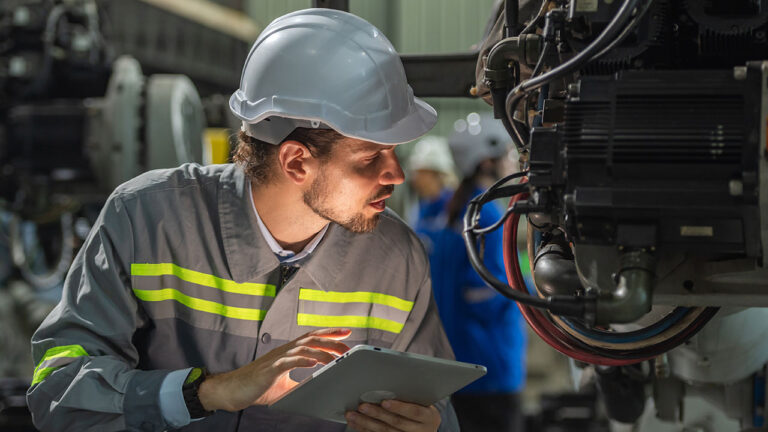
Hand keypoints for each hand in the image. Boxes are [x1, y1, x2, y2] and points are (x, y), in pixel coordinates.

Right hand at [198, 328, 350, 411]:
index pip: (312, 338)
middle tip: (348, 345)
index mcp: (288, 353)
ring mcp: (277, 359)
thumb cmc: (257, 387)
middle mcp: (284, 351)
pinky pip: (288, 362)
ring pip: (303, 348)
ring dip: (321, 352)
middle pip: (312, 339)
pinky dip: (302, 361)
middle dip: (332, 340)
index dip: (330, 333)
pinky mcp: (270, 370)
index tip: (346, 333)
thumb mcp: (285, 386)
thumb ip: (301, 383)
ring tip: (336, 357)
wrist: (233, 391)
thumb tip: (317, 387)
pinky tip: (313, 363)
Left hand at [346, 400, 440, 431]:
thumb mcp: (424, 402)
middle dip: (377, 414)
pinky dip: (364, 429)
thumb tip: (389, 381)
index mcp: (429, 417)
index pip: (414, 412)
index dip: (399, 407)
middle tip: (362, 406)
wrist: (426, 429)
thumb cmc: (422, 408)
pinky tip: (355, 423)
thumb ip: (411, 395)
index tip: (384, 402)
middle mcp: (421, 431)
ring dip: (366, 423)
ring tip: (352, 414)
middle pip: (396, 423)